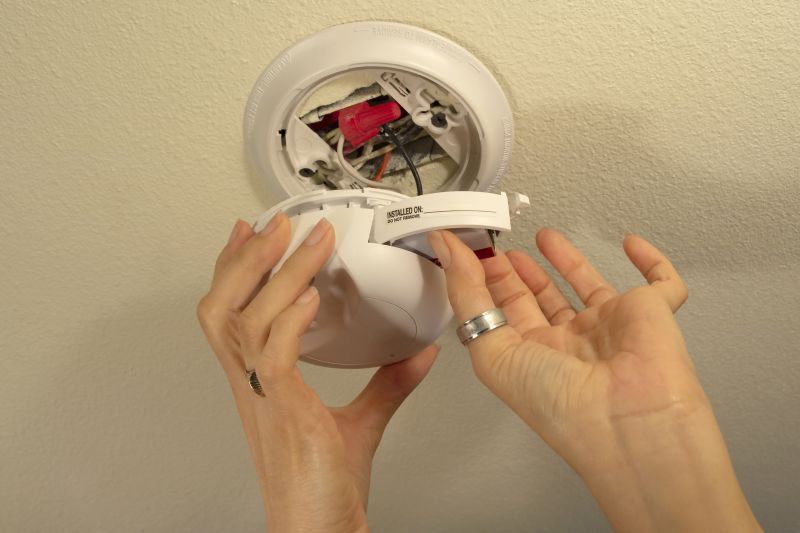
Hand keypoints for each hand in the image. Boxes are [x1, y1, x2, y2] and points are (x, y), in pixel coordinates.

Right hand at [197, 214, 437, 532]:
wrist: (316, 531)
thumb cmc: (322, 488)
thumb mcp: (358, 422)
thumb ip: (386, 384)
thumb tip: (416, 352)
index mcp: (259, 383)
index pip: (232, 313)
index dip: (234, 270)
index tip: (247, 234)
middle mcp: (251, 385)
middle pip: (222, 307)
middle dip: (244, 259)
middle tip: (270, 224)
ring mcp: (263, 398)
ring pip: (246, 321)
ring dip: (273, 274)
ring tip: (300, 241)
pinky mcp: (285, 412)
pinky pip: (275, 356)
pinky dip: (290, 320)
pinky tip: (311, 295)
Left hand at [428, 228, 760, 532]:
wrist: (628, 423)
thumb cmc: (563, 407)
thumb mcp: (492, 350)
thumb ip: (467, 295)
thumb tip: (446, 250)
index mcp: (531, 359)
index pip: (503, 314)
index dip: (485, 284)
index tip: (466, 255)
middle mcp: (569, 346)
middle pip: (540, 301)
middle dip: (517, 274)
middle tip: (498, 249)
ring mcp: (610, 328)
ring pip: (588, 287)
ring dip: (566, 261)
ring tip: (542, 237)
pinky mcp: (652, 313)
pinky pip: (661, 283)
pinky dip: (650, 262)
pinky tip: (631, 245)